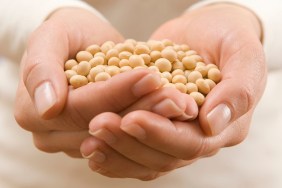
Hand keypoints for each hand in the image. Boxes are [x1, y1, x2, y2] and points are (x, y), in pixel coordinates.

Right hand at [14, 8, 166, 156]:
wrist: (82, 43)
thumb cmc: (67, 35)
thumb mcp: (50, 38)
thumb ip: (40, 67)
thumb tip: (47, 108)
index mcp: (33, 112)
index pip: (79, 110)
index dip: (115, 94)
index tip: (148, 76)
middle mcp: (52, 136)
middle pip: (101, 129)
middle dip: (141, 110)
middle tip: (175, 96)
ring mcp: (76, 142)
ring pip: (118, 138)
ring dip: (152, 121)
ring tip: (179, 103)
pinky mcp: (99, 142)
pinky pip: (126, 141)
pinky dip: (152, 127)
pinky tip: (173, 115)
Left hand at [80, 4, 266, 179]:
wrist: (209, 32)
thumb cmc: (230, 39)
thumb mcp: (244, 55)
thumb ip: (238, 90)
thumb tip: (212, 123)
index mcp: (224, 127)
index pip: (191, 143)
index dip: (160, 134)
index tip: (131, 119)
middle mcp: (199, 137)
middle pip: (164, 156)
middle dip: (130, 143)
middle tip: (99, 125)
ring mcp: (175, 133)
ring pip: (146, 158)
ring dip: (116, 151)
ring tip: (89, 140)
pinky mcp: (156, 125)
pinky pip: (136, 148)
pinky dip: (114, 150)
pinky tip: (92, 147)